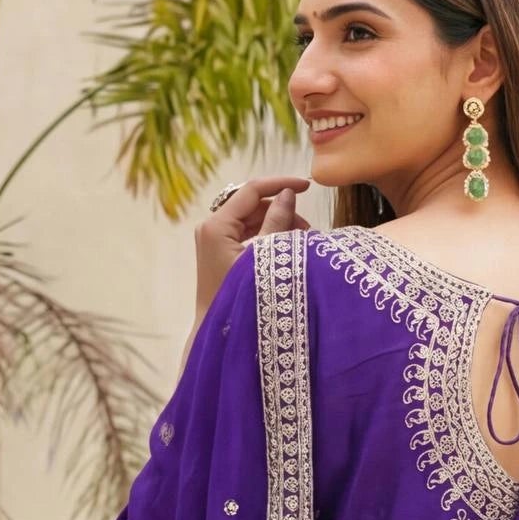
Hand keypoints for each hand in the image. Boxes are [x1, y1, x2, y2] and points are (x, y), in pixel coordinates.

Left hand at [193, 175, 313, 328]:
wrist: (220, 335)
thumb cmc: (243, 301)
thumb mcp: (264, 259)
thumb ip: (276, 223)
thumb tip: (288, 194)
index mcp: (217, 226)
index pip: (251, 190)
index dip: (280, 184)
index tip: (308, 186)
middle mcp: (210, 227)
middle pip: (251, 204)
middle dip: (280, 209)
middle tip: (307, 228)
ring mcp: (213, 239)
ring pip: (250, 218)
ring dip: (276, 222)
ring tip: (300, 239)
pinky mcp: (219, 251)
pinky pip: (245, 232)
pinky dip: (266, 234)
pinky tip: (285, 245)